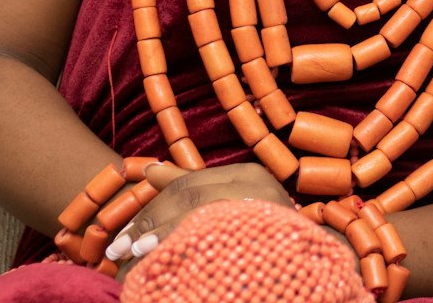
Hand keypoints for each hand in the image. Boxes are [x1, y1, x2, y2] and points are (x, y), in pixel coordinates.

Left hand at [106, 162, 295, 270]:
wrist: (314, 260)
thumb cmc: (266, 230)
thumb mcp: (231, 199)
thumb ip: (192, 183)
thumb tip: (148, 168)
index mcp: (248, 174)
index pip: (188, 185)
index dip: (151, 207)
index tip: (123, 232)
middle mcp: (256, 186)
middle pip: (188, 198)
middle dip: (148, 222)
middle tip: (118, 247)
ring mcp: (262, 209)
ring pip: (199, 217)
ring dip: (161, 237)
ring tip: (133, 255)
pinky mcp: (264, 233)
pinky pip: (216, 240)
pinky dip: (185, 250)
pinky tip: (164, 262)